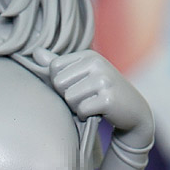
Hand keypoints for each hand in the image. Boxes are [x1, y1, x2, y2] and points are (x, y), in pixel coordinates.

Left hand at [34, 48, 154, 147]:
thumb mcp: (81, 76)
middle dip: (68, 96)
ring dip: (77, 107)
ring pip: (69, 98)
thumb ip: (59, 66)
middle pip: (59, 83)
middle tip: (86, 98)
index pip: (54, 68)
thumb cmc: (101, 95)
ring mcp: (104, 80)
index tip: (78, 87)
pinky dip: (85, 116)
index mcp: (89, 55)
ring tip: (93, 104)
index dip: (61, 84)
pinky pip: (81, 110)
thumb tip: (36, 52)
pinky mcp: (108, 98)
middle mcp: (97, 63)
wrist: (133, 112)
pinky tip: (98, 112)